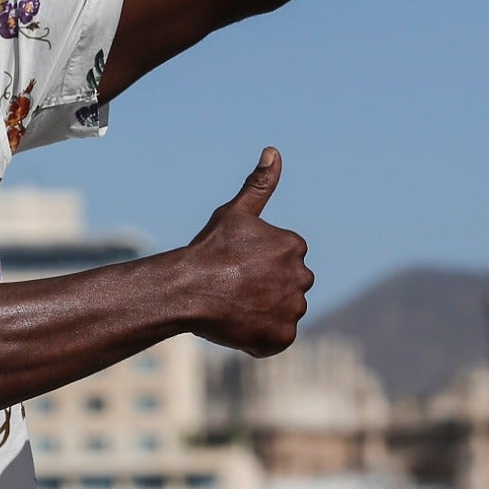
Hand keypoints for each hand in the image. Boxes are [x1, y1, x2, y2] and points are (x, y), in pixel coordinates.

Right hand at [183, 147, 313, 356]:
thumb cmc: (209, 249)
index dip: (258, 263)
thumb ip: (260, 184)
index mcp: (294, 245)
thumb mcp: (235, 212)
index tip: (237, 264)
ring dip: (264, 311)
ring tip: (234, 304)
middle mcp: (301, 277)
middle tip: (235, 286)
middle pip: (288, 285)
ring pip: (283, 311)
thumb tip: (274, 151)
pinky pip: (277, 336)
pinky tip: (237, 323)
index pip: (285, 258)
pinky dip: (261, 335)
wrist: (187, 289)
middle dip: (267, 287)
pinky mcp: (282, 336)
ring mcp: (293, 309)